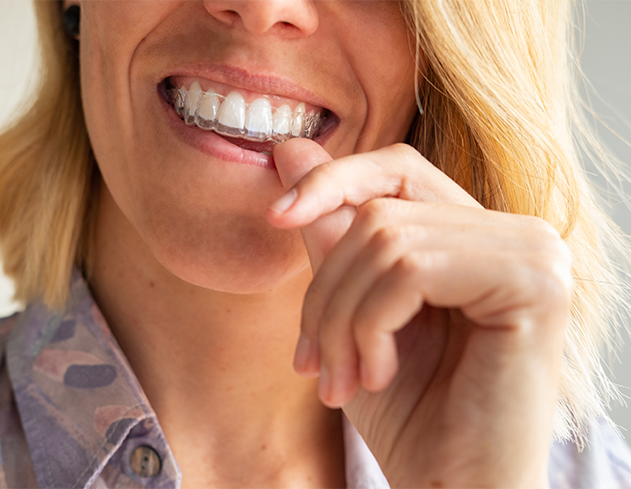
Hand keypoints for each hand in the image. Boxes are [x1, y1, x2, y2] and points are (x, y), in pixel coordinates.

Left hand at [267, 139, 570, 487]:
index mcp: (478, 236)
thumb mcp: (351, 310)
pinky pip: (409, 269)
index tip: (277, 215)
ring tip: (342, 378)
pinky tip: (379, 375)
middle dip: (326, 290)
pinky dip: (370, 325)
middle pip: (380, 210)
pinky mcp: (534, 283)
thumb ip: (330, 229)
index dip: (333, 181)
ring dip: (341, 318)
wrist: (454, 488)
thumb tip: (292, 147)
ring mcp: (533, 253)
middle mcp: (518, 233)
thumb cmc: (409, 411)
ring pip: (386, 239)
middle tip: (311, 362)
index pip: (398, 169)